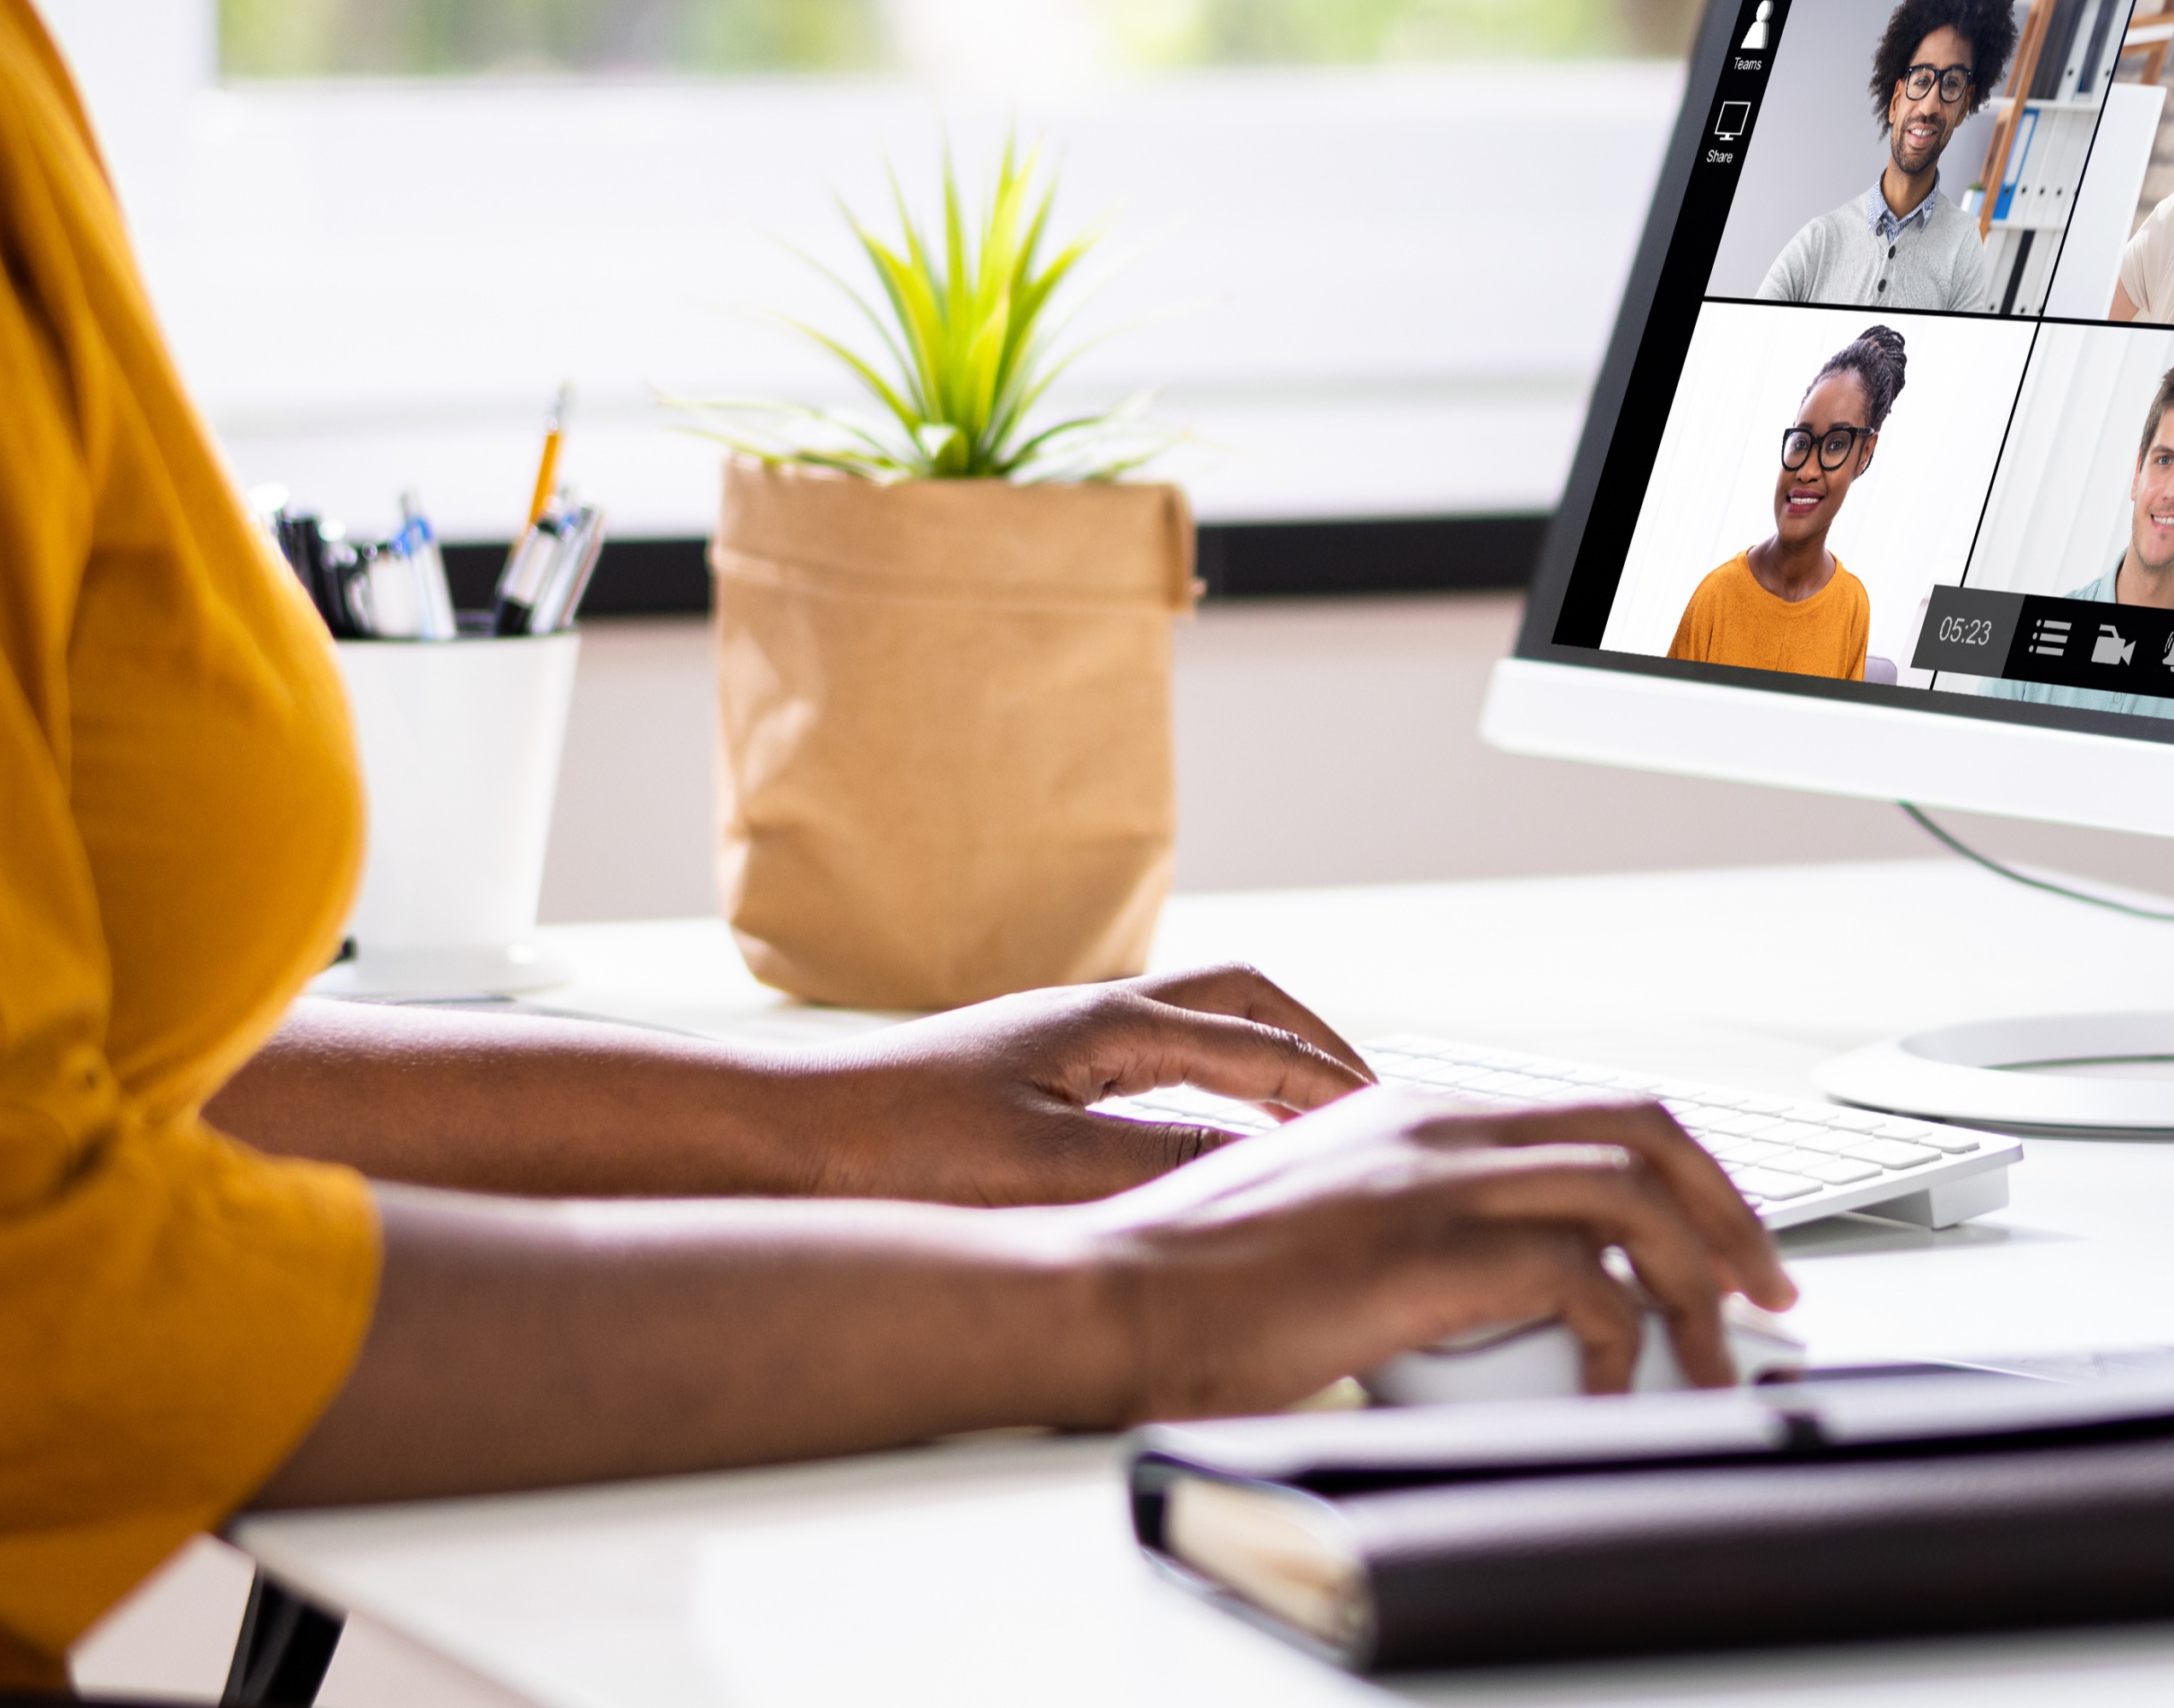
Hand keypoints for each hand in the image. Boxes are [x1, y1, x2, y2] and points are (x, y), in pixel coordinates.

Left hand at [772, 964, 1374, 1204]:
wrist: (781, 1144)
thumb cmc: (889, 1150)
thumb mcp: (1043, 1168)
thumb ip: (1158, 1163)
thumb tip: (1261, 1169)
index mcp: (1107, 1023)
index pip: (1259, 1041)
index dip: (1333, 1084)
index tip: (1392, 1122)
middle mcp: (1090, 1017)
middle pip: (1240, 1003)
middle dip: (1315, 1047)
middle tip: (1369, 1100)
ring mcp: (1059, 1045)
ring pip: (1196, 1032)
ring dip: (1262, 1066)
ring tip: (1309, 1124)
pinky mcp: (1030, 1083)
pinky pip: (1155, 1069)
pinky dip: (1208, 1094)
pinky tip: (1206, 1150)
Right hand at [1045, 1085, 1802, 1419]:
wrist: (1108, 1295)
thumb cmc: (1199, 1287)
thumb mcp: (1332, 1228)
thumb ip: (1418, 1231)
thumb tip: (1505, 1294)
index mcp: (1419, 1112)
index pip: (1598, 1114)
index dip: (1684, 1175)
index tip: (1722, 1246)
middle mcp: (1440, 1122)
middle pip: (1647, 1127)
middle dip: (1730, 1208)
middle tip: (1768, 1288)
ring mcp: (1434, 1175)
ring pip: (1636, 1192)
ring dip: (1701, 1280)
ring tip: (1721, 1356)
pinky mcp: (1424, 1245)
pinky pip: (1579, 1278)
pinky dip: (1620, 1337)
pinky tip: (1613, 1389)